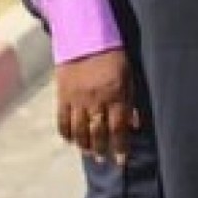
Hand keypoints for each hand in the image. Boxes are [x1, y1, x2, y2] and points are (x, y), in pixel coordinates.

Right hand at [56, 48, 136, 165]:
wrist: (85, 36)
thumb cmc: (113, 55)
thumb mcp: (129, 75)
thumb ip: (131, 101)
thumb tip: (135, 125)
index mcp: (115, 94)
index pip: (118, 127)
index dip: (120, 146)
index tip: (122, 161)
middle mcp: (95, 100)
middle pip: (97, 132)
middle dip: (102, 149)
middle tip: (104, 160)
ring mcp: (76, 99)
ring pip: (79, 130)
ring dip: (84, 145)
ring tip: (90, 153)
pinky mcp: (62, 96)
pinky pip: (62, 121)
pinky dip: (66, 133)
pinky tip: (71, 141)